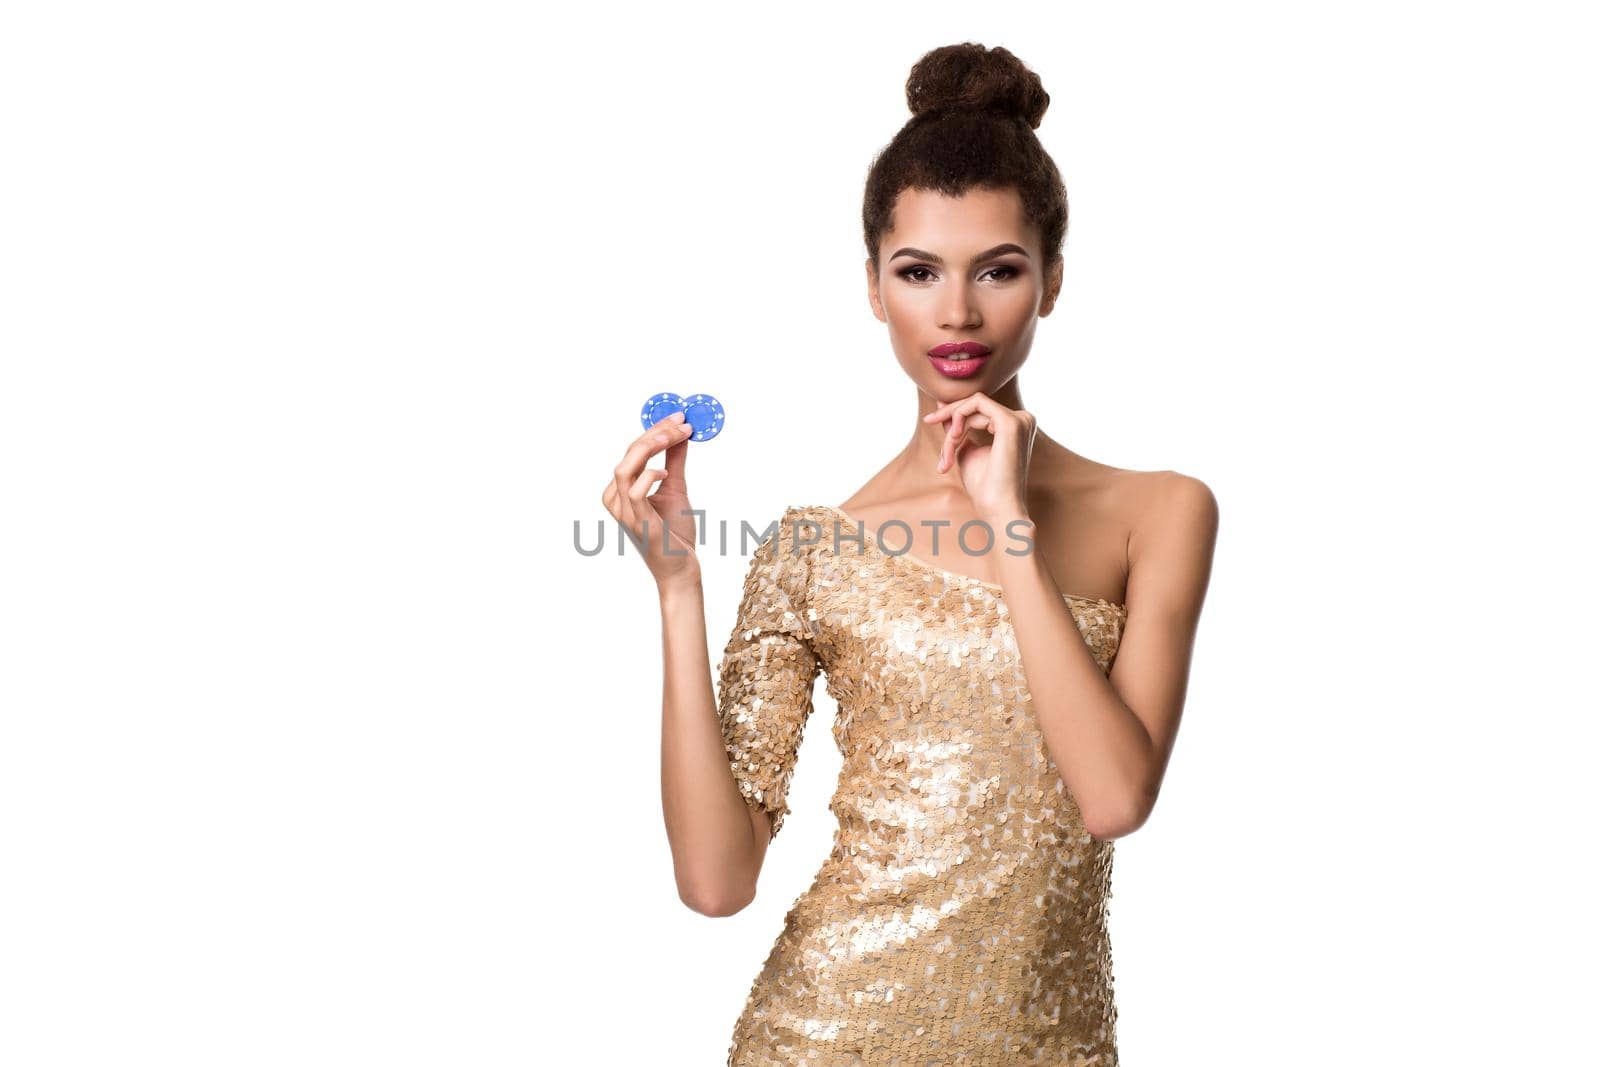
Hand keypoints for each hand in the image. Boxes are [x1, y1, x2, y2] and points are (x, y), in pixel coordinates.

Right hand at [600, 411, 700, 587]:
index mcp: (622, 489)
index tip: (679, 417)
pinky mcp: (637, 523)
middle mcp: (617, 499)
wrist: (680, 568)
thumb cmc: (674, 533)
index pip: (634, 451)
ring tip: (674, 436)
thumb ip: (674, 461)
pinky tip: (665, 472)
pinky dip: (649, 476)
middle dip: (656, 434)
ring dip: (650, 448)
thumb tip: (680, 434)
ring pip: (625, 468)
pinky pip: (635, 492)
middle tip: (681, 422)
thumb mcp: (675, 488)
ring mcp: (624, 512)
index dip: (655, 430)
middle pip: (629, 454)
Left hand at [922, 392, 1037, 520]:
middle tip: (937, 442)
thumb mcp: (965, 448)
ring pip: (972, 406)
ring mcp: (1020, 419)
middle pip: (975, 405)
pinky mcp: (1011, 423)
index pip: (979, 408)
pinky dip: (958, 418)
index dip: (952, 413)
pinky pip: (976, 404)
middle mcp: (1023, 419)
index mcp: (1016, 425)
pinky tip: (954, 438)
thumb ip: (957, 426)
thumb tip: (941, 403)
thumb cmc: (984, 487)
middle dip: (949, 420)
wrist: (998, 509)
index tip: (929, 421)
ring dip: (952, 430)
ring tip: (947, 457)